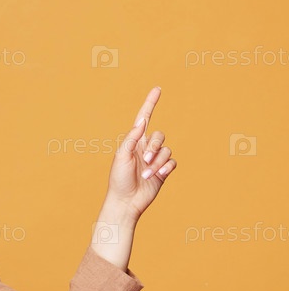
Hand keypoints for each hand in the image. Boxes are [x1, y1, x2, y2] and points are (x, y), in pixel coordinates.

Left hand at [105, 87, 176, 220]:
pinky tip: (158, 176)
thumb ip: (132, 138)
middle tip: (144, 161)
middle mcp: (145, 148)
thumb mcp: (122, 156)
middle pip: (160, 136)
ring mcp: (155, 159)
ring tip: (147, 174)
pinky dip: (166, 168)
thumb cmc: (119, 179)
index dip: (150, 103)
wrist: (126, 201)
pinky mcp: (163, 170)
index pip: (144, 118)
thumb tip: (142, 120)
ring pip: (167, 151)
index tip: (157, 89)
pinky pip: (172, 162)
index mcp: (134, 141)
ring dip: (158, 162)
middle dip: (155, 148)